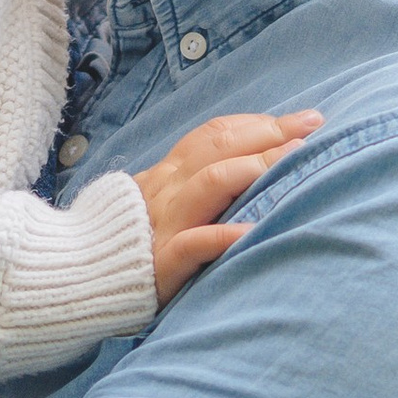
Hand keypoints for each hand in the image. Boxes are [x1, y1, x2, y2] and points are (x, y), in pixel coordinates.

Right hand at [134, 110, 321, 302]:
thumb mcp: (164, 202)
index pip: (215, 135)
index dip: (261, 123)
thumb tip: (257, 164)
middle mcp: (167, 189)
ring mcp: (164, 223)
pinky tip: (254, 232)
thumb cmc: (135, 241)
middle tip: (314, 131)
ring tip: (295, 163)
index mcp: (169, 173)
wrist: (83, 276)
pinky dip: (224, 236)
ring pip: (210, 184)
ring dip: (254, 169)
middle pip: (219, 149)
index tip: (306, 121)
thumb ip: (199, 183)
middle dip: (270, 136)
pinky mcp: (161, 262)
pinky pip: (193, 243)